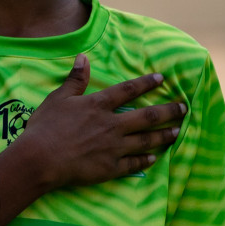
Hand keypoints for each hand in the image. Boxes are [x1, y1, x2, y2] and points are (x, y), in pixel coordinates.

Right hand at [14, 57, 183, 190]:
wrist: (40, 159)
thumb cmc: (45, 127)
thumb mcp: (58, 98)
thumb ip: (75, 79)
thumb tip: (84, 57)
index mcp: (98, 106)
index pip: (128, 90)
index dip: (146, 83)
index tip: (162, 79)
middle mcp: (111, 125)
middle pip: (146, 117)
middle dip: (168, 111)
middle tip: (184, 108)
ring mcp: (113, 148)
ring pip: (146, 140)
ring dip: (164, 135)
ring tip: (178, 131)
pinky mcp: (110, 168)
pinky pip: (133, 164)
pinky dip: (145, 160)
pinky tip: (154, 158)